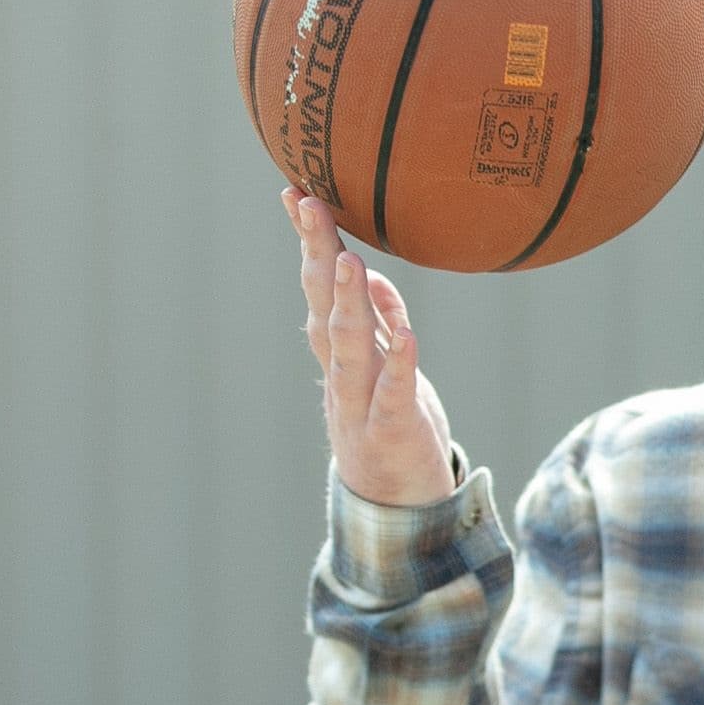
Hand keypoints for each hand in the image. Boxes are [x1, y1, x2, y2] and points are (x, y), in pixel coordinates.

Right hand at [283, 186, 457, 506]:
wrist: (396, 511)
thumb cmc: (392, 430)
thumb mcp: (386, 368)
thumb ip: (378, 323)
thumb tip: (370, 274)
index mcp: (342, 355)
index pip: (319, 288)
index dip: (309, 242)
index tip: (296, 193)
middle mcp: (343, 373)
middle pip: (324, 306)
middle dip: (316, 254)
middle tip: (308, 204)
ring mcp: (363, 403)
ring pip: (350, 346)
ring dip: (347, 303)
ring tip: (346, 260)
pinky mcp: (393, 431)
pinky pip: (395, 393)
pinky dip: (399, 363)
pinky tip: (407, 332)